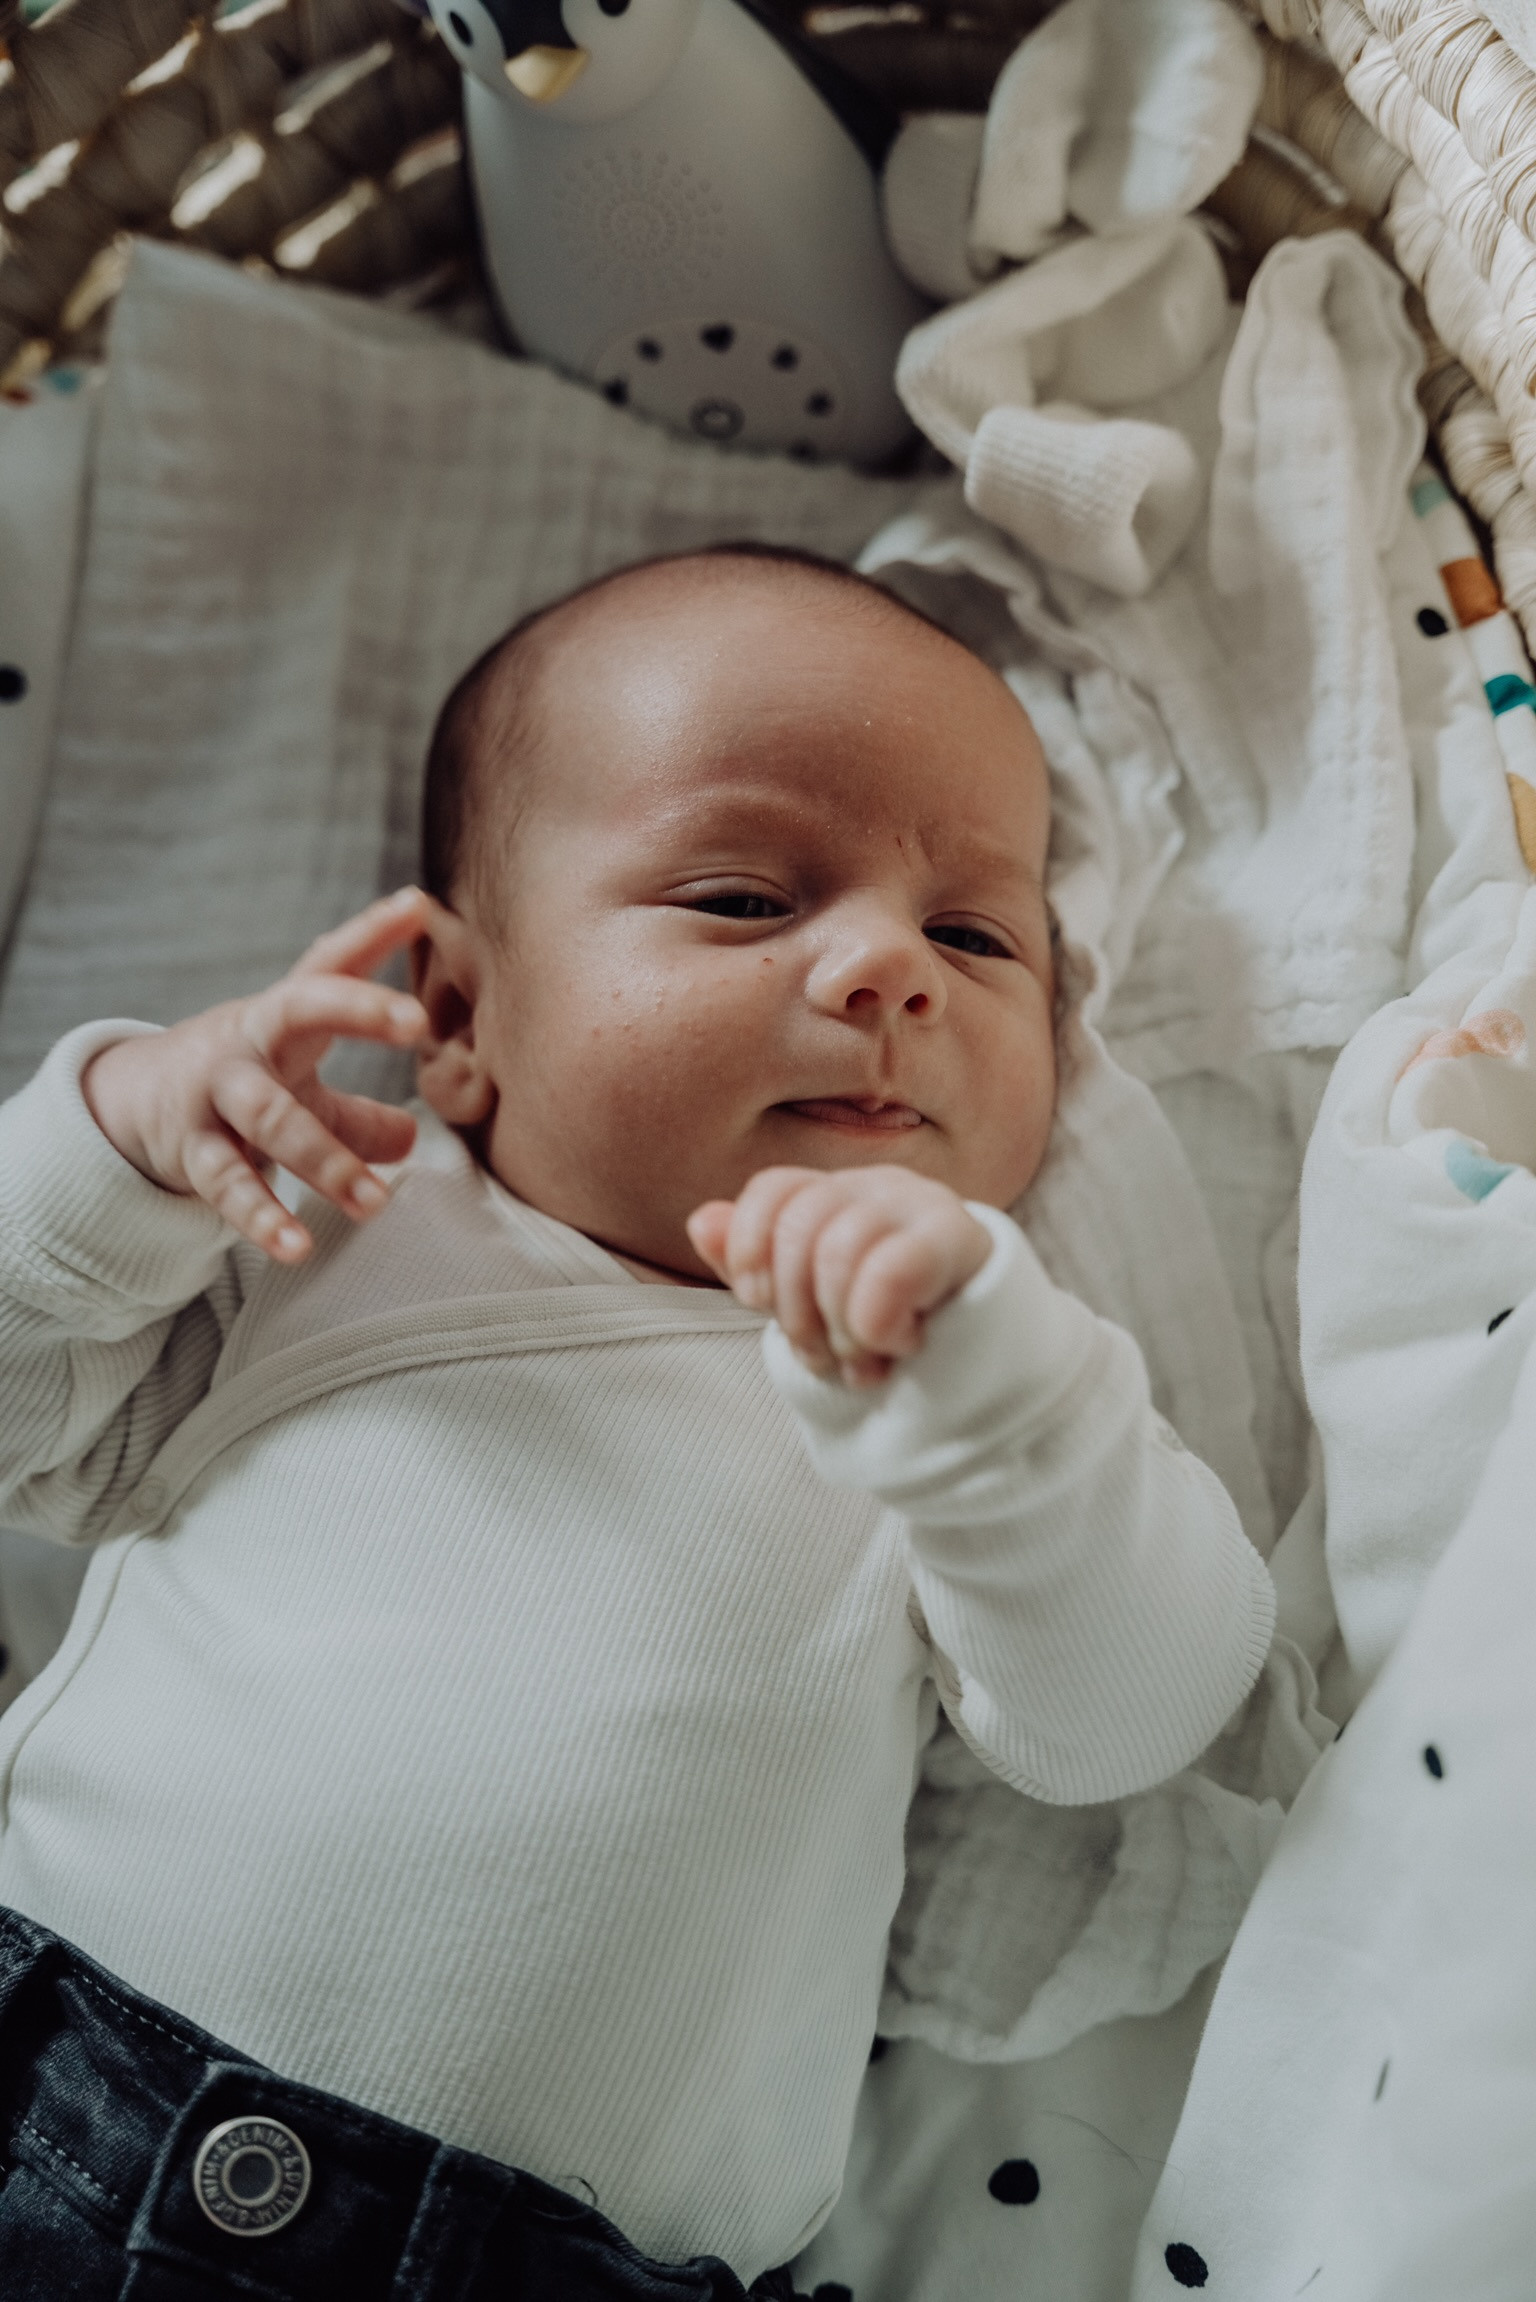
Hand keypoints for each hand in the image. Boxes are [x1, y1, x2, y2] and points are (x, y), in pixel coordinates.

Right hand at [82, 889, 432, 1263]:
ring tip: (374, 1203)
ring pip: (272, 1118)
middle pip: (300, 1012)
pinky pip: (229, 1185)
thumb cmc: (243, 1086)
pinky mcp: (192, 1148)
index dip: (372, 934)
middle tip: (417, 1019)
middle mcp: (249, 1042)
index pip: (331, 965)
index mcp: (284, 1016)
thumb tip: (410, 1141)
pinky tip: (297, 1248)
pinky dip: (264, 1218)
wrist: (133, 1105)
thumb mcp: (299, 1087)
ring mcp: (216, 1094)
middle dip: (358, 1011)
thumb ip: (356, 1112)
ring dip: (326, 1161)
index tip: (417, 905)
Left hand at [687, 1166, 992, 1386]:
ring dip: (839, 1328)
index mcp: (839, 1194)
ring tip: (861, 1365)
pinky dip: (874, 1321)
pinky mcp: (963, 1242)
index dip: (749, 1246)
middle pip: (802, 1224)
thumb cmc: (889, 1331)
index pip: (773, 1190)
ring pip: (841, 1247)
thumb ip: (756, 1265)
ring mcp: (925, 1207)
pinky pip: (892, 1266)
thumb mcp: (810, 1303)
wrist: (987, 1368)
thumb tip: (701, 1224)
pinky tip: (896, 1346)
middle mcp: (881, 1186)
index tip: (756, 1303)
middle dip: (797, 1309)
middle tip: (822, 1358)